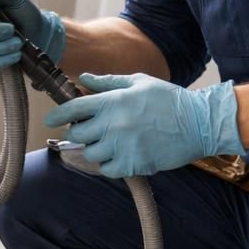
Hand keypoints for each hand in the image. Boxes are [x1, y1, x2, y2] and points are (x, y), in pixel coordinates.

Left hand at [44, 73, 242, 177]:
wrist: (199, 123)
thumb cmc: (169, 99)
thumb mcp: (138, 83)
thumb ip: (108, 82)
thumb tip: (84, 79)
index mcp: (112, 101)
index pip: (72, 108)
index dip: (56, 115)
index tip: (49, 120)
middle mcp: (112, 124)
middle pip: (77, 134)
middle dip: (79, 132)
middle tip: (90, 130)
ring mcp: (121, 146)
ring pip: (90, 154)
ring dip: (95, 149)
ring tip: (110, 143)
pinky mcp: (133, 164)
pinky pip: (107, 169)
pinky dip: (109, 165)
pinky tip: (120, 156)